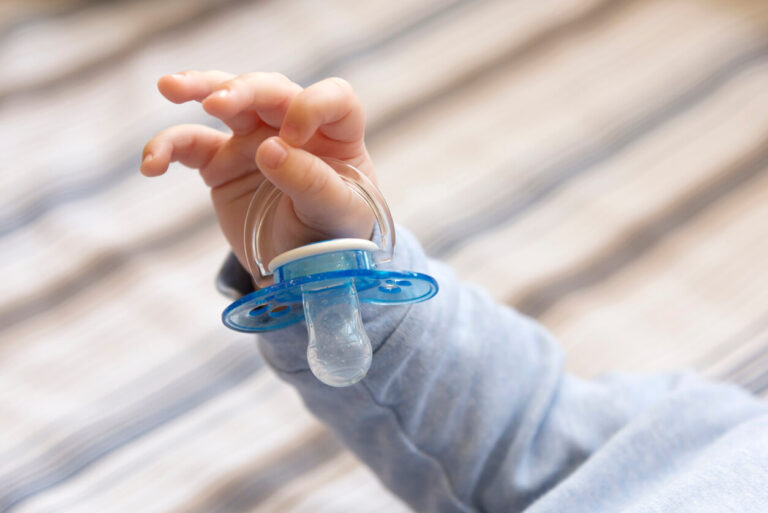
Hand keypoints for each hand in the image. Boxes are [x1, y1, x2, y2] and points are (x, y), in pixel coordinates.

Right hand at [141, 71, 376, 270]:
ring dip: (199, 89)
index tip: (294, 135)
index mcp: (336, 137)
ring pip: (226, 101)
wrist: (297, 268)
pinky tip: (151, 164)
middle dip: (242, 89)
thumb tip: (270, 148)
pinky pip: (190, 145)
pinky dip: (167, 148)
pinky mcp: (220, 163)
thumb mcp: (336, 215)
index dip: (313, 106)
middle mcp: (294, 128)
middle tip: (215, 103)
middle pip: (271, 89)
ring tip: (170, 88)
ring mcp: (254, 141)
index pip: (333, 98)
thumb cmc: (330, 235)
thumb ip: (310, 182)